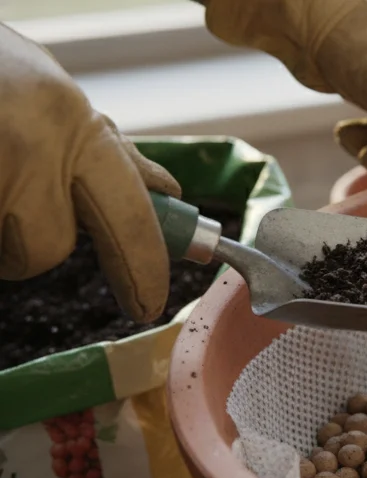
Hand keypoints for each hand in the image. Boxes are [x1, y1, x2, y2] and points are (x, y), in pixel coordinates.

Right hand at [0, 24, 181, 321]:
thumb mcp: (48, 97)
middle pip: (48, 248)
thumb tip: (162, 189)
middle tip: (17, 230)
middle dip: (34, 249)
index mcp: (71, 123)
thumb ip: (102, 149)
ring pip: (1, 249)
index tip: (148, 302)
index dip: (143, 268)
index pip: (130, 216)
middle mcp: (30, 147)